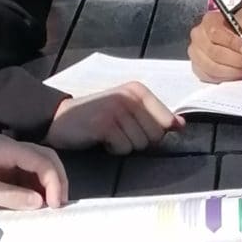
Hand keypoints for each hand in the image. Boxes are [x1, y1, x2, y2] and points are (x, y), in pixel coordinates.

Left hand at [0, 135, 66, 210]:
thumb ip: (8, 195)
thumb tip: (39, 201)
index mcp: (0, 147)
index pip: (41, 158)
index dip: (54, 181)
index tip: (55, 206)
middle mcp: (3, 148)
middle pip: (43, 157)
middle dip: (56, 179)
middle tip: (59, 206)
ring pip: (34, 166)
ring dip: (46, 184)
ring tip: (49, 209)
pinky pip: (20, 176)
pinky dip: (31, 189)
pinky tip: (32, 206)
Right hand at [46, 83, 182, 152]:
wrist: (59, 119)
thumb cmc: (96, 117)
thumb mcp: (128, 111)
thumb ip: (155, 116)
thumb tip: (181, 125)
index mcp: (138, 90)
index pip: (166, 121)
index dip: (154, 132)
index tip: (136, 129)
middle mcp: (129, 96)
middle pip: (155, 136)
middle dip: (138, 141)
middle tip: (119, 133)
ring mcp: (116, 109)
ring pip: (139, 144)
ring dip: (124, 146)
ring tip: (108, 135)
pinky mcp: (104, 124)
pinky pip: (123, 149)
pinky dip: (112, 150)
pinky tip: (100, 139)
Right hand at [188, 1, 241, 81]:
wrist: (240, 36)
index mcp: (209, 20)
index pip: (216, 33)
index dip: (232, 43)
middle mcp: (198, 36)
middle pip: (213, 52)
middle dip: (235, 60)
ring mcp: (195, 53)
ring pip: (211, 67)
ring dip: (232, 72)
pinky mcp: (198, 68)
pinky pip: (210, 77)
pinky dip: (226, 78)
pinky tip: (238, 74)